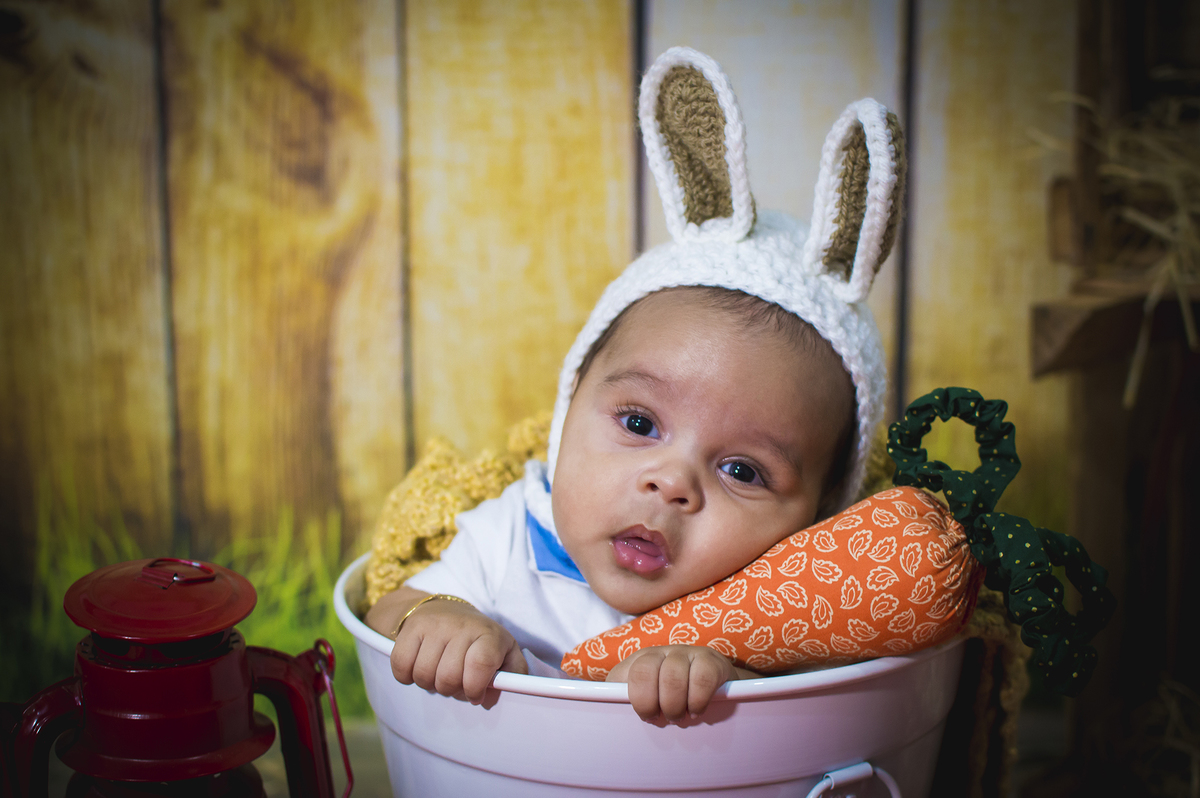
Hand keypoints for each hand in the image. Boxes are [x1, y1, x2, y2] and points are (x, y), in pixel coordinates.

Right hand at [365, 587, 527, 702]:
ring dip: (429, 684)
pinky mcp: (411, 627)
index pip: (480, 663)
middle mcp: (462, 626)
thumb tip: (491, 698)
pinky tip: (418, 667)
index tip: (474, 695)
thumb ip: (511, 677)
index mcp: (489, 634)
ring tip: (438, 673)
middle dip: (451, 690)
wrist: (446, 610)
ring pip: (423, 675)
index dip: (475, 687)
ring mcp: (434, 625)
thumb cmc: (478, 640)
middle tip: (455, 683)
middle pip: (448, 677)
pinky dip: (407, 676)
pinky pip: (401, 666)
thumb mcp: (505, 653)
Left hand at [605, 645, 749, 721]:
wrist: (715, 688)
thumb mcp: (647, 701)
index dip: (634, 701)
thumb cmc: (671, 700)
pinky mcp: (711, 660)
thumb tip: (609, 722)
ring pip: (672, 676)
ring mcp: (686, 652)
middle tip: (662, 718)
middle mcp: (660, 652)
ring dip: (675, 705)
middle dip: (650, 703)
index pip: (621, 675)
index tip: (646, 717)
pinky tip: (697, 710)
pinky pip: (702, 677)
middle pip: (644, 671)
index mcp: (638, 662)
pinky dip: (697, 700)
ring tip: (680, 717)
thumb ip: (625, 704)